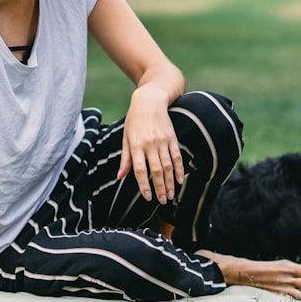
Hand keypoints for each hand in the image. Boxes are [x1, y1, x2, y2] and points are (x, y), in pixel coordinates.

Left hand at [116, 86, 183, 203]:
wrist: (150, 100)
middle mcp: (149, 144)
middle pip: (155, 170)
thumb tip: (120, 176)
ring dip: (170, 182)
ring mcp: (162, 141)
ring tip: (171, 195)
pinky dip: (180, 168)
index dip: (144, 184)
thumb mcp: (125, 137)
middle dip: (159, 187)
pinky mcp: (172, 137)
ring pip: (167, 165)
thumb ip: (125, 158)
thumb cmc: (134, 120)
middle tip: (162, 200)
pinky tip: (180, 179)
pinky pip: (177, 156)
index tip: (147, 196)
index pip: (139, 169)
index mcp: (135, 145)